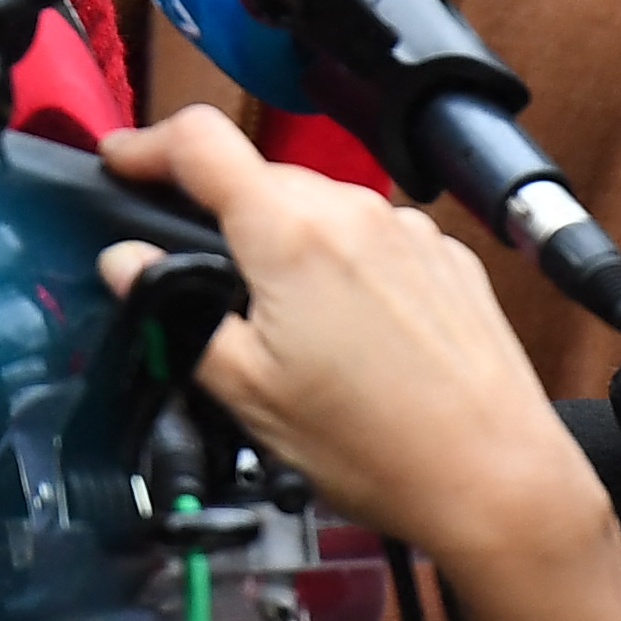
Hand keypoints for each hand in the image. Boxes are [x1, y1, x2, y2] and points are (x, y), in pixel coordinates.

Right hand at [107, 107, 620, 620]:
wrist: (498, 478)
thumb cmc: (377, 447)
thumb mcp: (247, 394)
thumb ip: (174, 315)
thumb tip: (126, 266)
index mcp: (288, 231)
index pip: (197, 142)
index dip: (145, 144)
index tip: (121, 162)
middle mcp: (352, 211)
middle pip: (259, 178)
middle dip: (218, 212)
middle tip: (196, 277)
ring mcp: (408, 231)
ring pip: (320, 208)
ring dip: (286, 241)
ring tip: (285, 325)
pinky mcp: (449, 259)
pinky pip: (374, 238)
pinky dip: (345, 265)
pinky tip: (351, 334)